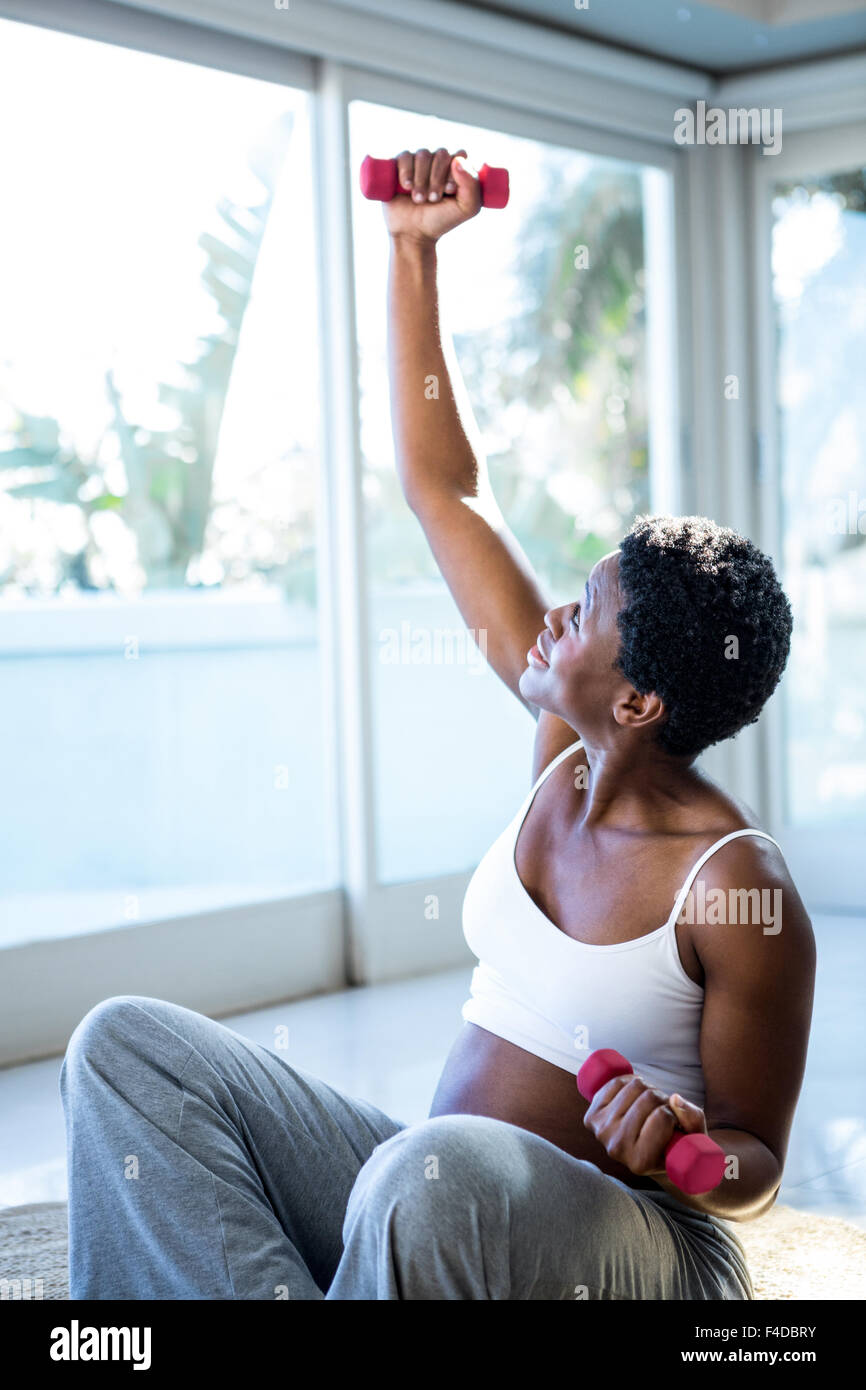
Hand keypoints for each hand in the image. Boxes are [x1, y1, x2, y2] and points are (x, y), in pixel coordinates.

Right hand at [383, 147, 481, 243]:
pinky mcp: (401, 164)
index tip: (449, 192)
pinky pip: (405, 156)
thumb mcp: (466, 208)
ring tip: (419, 199)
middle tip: (433, 199)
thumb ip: (472, 185)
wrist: (413, 233)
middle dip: (437, 179)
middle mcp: (439, 161)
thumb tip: (457, 160)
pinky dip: (406, 172)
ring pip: (423, 155)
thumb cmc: (441, 220)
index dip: (455, 173)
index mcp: (458, 168)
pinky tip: (407, 187)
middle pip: (442, 154)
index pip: (461, 154)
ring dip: (421, 180)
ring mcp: (420, 161)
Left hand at [582, 1073, 708, 1178]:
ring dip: (649, 1089)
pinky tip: (636, 1094)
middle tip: (664, 1110)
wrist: (646, 1153)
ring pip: (634, 1086)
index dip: (674, 1113)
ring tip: (652, 1105)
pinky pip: (615, 1082)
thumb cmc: (676, 1147)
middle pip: (648, 1098)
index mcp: (641, 1162)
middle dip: (663, 1098)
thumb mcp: (695, 1141)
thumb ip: (693, 1120)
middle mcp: (617, 1148)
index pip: (662, 1117)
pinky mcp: (592, 1117)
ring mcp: (601, 1131)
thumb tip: (675, 1098)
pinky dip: (629, 1080)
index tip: (675, 1122)